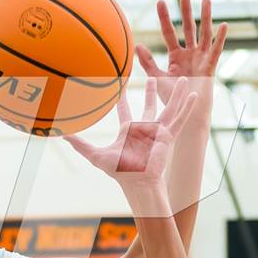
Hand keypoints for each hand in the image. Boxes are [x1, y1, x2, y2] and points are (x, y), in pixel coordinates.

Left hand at [63, 78, 196, 194]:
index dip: (121, 99)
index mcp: (129, 131)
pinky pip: (179, 119)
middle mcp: (144, 129)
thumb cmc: (119, 171)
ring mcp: (158, 131)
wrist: (137, 181)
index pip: (124, 110)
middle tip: (152, 77)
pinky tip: (194, 96)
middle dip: (150, 92)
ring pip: (168, 108)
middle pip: (148, 105)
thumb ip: (80, 144)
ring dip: (176, 95)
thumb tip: (62, 135)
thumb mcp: (95, 155)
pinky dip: (187, 108)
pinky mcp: (168, 136)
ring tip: (184, 79)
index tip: (121, 86)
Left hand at [136, 0, 227, 105]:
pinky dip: (220, 38)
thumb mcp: (157, 78)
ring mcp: (201, 58)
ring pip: (204, 34)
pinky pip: (216, 50)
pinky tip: (223, 25)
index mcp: (175, 56)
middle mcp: (189, 54)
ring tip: (205, 0)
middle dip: (186, 11)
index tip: (160, 1)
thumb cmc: (171, 98)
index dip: (164, 18)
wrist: (185, 114)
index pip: (168, 32)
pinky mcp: (210, 66)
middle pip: (187, 28)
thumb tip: (137, 45)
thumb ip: (148, 62)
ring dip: (205, 17)